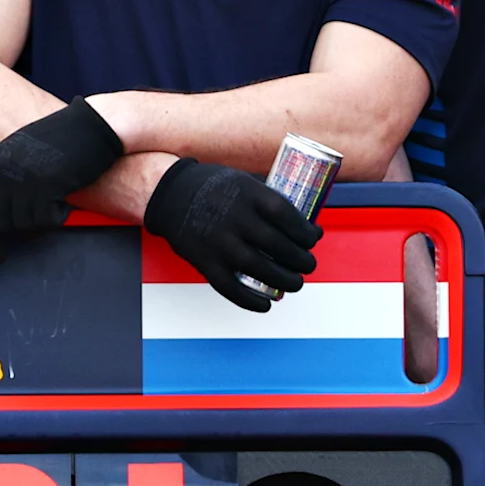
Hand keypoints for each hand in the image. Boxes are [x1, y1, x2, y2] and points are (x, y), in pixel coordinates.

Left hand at [0, 98, 124, 249]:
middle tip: (40, 224)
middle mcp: (1, 173)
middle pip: (0, 224)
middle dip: (19, 232)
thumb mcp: (17, 160)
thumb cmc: (58, 144)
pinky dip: (59, 216)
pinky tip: (65, 197)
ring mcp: (21, 179)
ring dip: (42, 220)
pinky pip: (47, 220)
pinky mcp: (44, 186)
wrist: (90, 126)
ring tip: (56, 198)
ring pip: (24, 225)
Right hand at [146, 156, 318, 311]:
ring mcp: (218, 242)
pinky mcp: (205, 262)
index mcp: (247, 193)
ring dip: (284, 280)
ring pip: (259, 268)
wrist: (170, 193)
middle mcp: (233, 217)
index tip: (313, 239)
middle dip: (301, 259)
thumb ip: (270, 201)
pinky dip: (251, 300)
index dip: (305, 232)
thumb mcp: (244, 181)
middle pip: (277, 245)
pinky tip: (266, 303)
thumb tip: (309, 228)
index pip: (285, 215)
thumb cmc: (215, 188)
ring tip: (295, 283)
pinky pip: (231, 288)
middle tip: (309, 264)